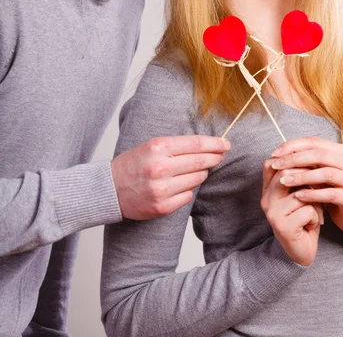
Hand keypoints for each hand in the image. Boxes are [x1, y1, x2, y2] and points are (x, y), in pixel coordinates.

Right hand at [111, 135, 229, 219]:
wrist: (108, 189)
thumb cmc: (132, 164)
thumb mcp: (151, 146)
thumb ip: (176, 146)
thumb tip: (207, 147)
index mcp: (158, 147)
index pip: (196, 144)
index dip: (215, 144)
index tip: (226, 144)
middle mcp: (160, 168)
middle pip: (200, 161)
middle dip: (214, 158)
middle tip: (220, 155)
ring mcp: (162, 189)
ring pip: (197, 179)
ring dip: (201, 174)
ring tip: (194, 171)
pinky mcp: (162, 207)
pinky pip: (188, 196)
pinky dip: (187, 190)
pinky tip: (179, 185)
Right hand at [261, 160, 322, 265]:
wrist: (301, 251)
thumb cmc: (303, 218)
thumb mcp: (300, 194)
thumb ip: (299, 177)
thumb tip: (311, 155)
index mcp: (267, 189)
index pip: (271, 163)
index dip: (291, 159)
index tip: (310, 162)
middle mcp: (266, 199)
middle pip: (285, 174)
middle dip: (307, 177)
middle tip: (320, 185)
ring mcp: (272, 213)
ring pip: (300, 193)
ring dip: (314, 201)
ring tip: (316, 211)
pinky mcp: (283, 227)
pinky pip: (306, 211)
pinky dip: (316, 216)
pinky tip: (313, 224)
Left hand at [270, 137, 342, 230]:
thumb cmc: (329, 186)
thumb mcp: (317, 170)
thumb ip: (303, 159)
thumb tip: (277, 153)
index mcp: (341, 150)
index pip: (313, 142)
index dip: (292, 146)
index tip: (274, 153)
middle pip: (319, 155)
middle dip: (294, 159)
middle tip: (276, 166)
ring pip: (325, 174)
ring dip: (301, 176)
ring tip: (283, 181)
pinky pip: (330, 194)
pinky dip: (312, 194)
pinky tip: (298, 196)